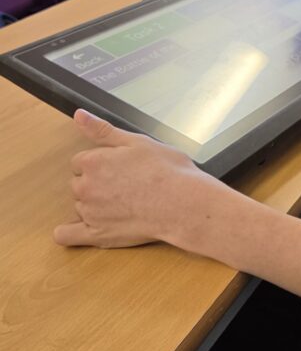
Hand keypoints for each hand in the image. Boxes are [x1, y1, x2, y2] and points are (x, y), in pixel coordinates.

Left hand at [54, 110, 210, 248]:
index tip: (118, 167)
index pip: (81, 161)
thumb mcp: (137, 141)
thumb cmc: (167, 171)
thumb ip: (103, 130)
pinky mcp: (97, 235)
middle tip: (125, 185)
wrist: (183, 204)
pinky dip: (68, 232)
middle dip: (96, 183)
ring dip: (93, 204)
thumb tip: (79, 115)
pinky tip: (77, 228)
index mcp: (93, 162)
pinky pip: (67, 236)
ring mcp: (89, 212)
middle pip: (79, 183)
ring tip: (124, 204)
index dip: (100, 163)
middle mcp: (85, 187)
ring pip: (80, 205)